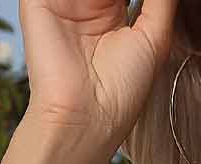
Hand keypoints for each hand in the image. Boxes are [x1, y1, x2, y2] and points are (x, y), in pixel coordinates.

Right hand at [20, 0, 179, 147]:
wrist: (85, 115)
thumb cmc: (121, 91)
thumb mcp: (155, 38)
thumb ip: (161, 1)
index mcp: (112, 13)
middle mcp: (88, 4)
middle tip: (126, 1)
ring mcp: (64, 0)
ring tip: (115, 3)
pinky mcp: (39, 0)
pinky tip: (97, 0)